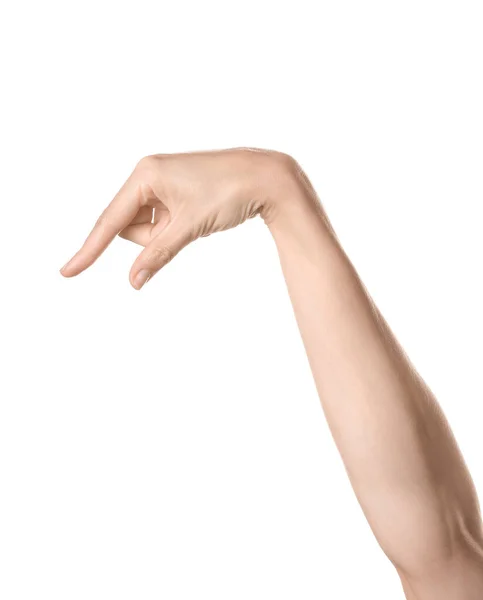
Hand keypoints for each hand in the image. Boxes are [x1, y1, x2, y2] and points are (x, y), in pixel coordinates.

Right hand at [60, 147, 293, 288]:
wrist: (267, 177)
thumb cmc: (229, 192)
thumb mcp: (190, 227)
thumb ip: (158, 254)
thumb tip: (134, 281)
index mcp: (145, 175)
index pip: (110, 221)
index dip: (89, 250)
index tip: (67, 272)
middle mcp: (148, 175)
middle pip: (128, 226)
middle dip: (152, 238)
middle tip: (185, 227)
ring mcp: (162, 183)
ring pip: (147, 227)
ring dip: (166, 234)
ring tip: (197, 218)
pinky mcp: (175, 191)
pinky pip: (162, 221)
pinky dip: (175, 229)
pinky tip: (200, 216)